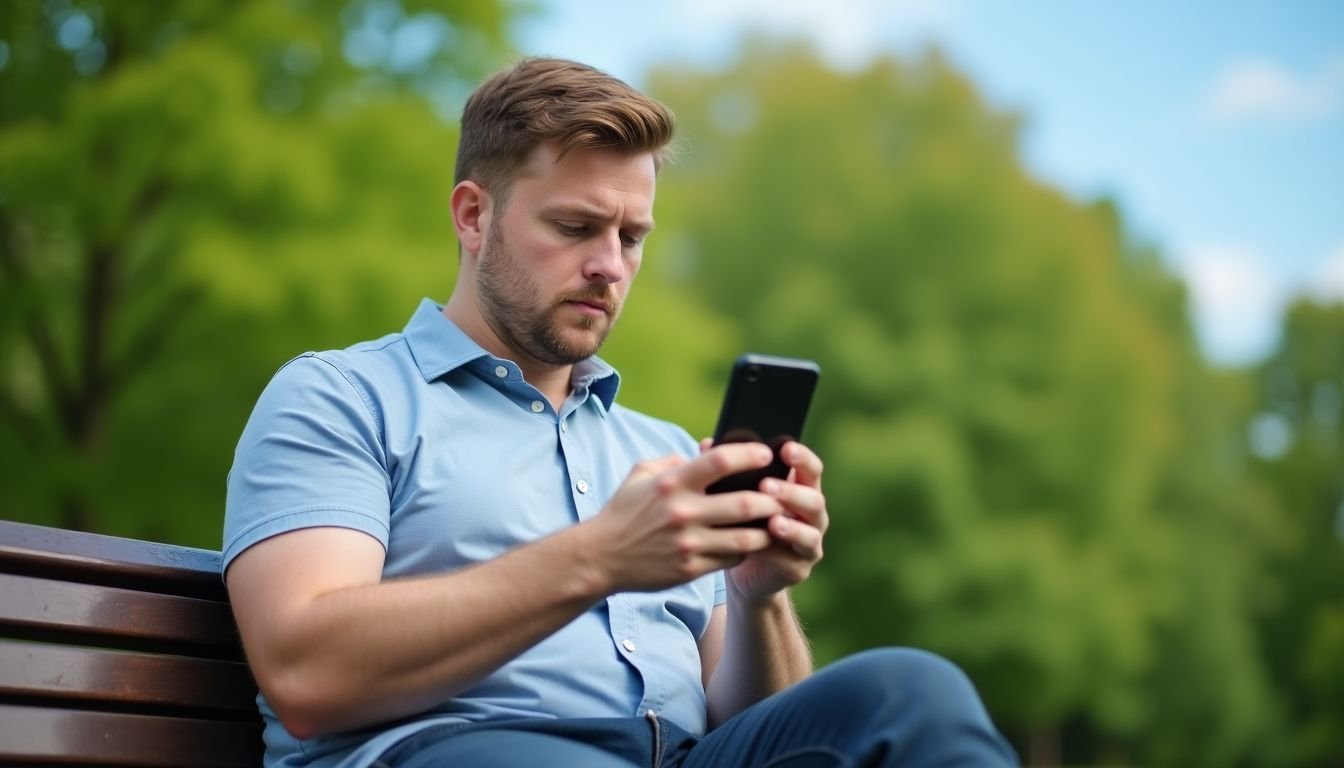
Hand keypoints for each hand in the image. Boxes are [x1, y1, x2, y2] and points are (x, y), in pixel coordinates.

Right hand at [583, 444, 786, 592]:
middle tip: (783, 494)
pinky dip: (745, 549)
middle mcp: (682, 512)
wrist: (600, 557)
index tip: (767, 454)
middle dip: (772, 499)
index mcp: (672, 483)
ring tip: (775, 521)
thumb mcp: (641, 475)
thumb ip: (674, 462)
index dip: (750, 455)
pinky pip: (732, 558)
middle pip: (746, 503)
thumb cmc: (624, 512)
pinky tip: (750, 542)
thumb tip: (705, 452)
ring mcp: (688, 544)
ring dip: (766, 529)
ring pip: (747, 537)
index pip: (721, 461)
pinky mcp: (690, 569)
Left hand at [699, 439, 827, 602]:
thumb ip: (731, 471)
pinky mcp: (799, 569)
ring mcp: (809, 543)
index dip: (803, 458)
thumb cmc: (742, 522)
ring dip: (791, 526)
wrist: (744, 569)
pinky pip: (792, 561)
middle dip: (792, 492)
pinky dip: (776, 554)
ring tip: (773, 521)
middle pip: (814, 500)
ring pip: (810, 533)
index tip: (786, 448)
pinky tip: (758, 548)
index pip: (811, 469)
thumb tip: (706, 444)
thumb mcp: (738, 495)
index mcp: (801, 490)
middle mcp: (811, 516)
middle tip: (767, 486)